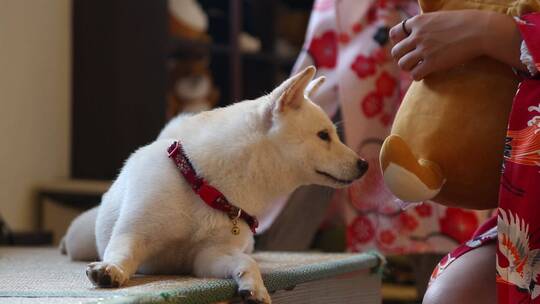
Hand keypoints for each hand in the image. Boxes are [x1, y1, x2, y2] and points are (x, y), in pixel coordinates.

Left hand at [389, 10, 522, 79]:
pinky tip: (426, 73)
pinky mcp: (432, 63)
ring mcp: (424, 49)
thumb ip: (426, 25)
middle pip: (396, 52)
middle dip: (402, 57)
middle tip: (413, 60)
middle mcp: (418, 35)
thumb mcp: (439, 17)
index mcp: (418, 21)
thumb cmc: (465, 22)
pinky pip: (415, 74)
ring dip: (409, 68)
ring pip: (403, 64)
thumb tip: (418, 32)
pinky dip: (418, 76)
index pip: (394, 33)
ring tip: (419, 67)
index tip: (407, 46)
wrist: (481, 30)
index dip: (398, 41)